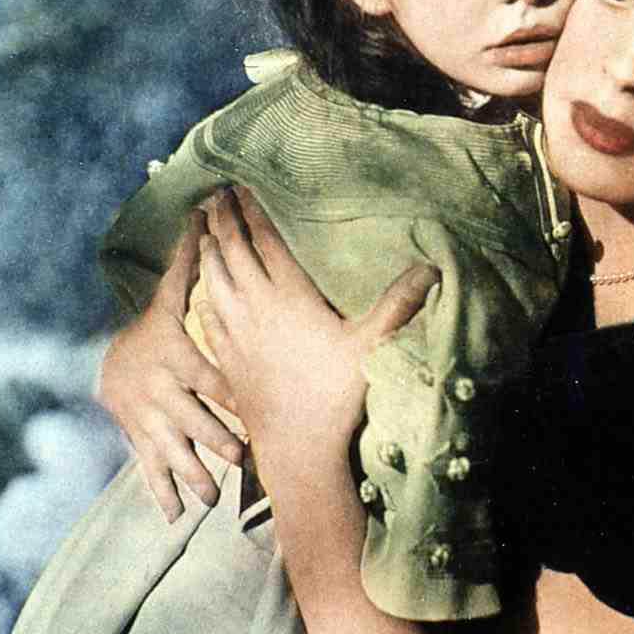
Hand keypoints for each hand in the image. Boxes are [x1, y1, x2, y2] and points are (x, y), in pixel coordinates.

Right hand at [96, 209, 246, 520]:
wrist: (111, 363)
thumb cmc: (157, 327)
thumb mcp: (172, 299)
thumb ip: (193, 265)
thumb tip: (204, 212)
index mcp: (176, 358)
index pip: (206, 375)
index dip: (226, 391)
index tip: (248, 406)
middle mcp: (159, 393)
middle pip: (190, 418)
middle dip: (213, 439)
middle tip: (242, 457)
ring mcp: (147, 423)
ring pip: (172, 451)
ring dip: (191, 475)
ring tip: (213, 498)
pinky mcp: (141, 445)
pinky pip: (150, 471)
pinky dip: (162, 494)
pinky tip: (176, 518)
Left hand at [193, 187, 437, 499]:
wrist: (296, 447)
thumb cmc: (336, 395)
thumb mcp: (371, 346)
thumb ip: (397, 304)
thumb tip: (431, 268)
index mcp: (289, 297)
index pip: (266, 242)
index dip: (253, 212)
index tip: (243, 187)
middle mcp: (255, 308)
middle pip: (231, 252)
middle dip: (223, 220)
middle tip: (216, 195)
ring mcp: (235, 332)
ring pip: (213, 279)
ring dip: (207, 250)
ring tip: (204, 228)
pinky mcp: (225, 357)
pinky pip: (205, 313)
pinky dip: (201, 290)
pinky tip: (202, 287)